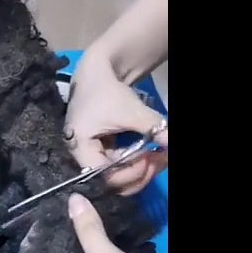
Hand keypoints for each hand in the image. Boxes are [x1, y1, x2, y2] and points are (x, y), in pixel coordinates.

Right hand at [65, 52, 167, 195]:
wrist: (97, 71)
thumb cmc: (107, 91)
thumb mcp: (132, 111)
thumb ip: (154, 128)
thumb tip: (172, 142)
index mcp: (79, 148)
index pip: (103, 175)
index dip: (129, 172)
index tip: (149, 158)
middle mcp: (80, 156)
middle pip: (110, 180)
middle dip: (138, 174)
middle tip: (160, 161)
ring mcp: (91, 154)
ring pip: (116, 174)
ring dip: (140, 170)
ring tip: (159, 157)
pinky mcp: (101, 150)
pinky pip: (119, 164)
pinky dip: (135, 162)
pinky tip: (151, 155)